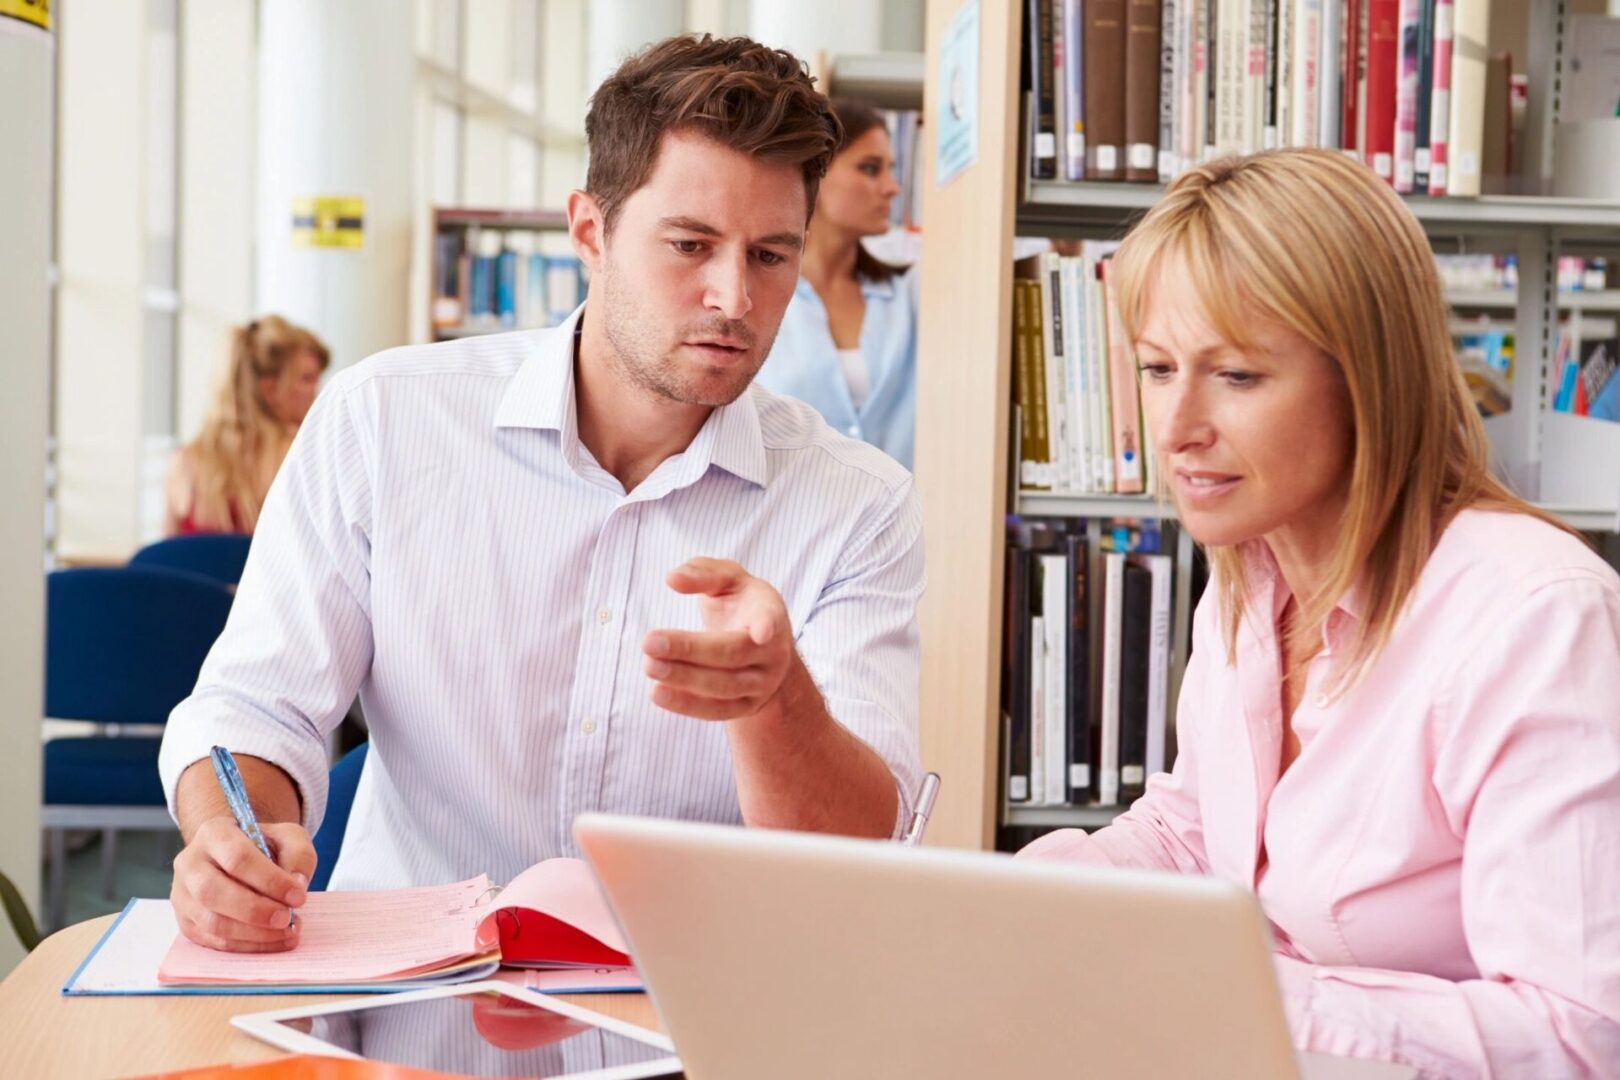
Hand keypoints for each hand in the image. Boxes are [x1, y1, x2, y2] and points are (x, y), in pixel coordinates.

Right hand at [171, 817, 314, 951]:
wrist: (238, 858)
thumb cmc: (264, 846)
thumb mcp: (288, 837)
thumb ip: (299, 854)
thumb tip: (298, 883)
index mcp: (213, 834)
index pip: (237, 857)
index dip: (269, 880)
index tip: (298, 896)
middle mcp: (190, 863)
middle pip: (214, 892)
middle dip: (256, 910)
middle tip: (288, 918)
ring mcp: (182, 895)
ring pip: (212, 922)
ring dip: (253, 933)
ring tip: (287, 932)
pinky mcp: (186, 922)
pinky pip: (213, 941)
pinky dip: (247, 945)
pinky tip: (273, 941)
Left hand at [643, 558, 794, 720]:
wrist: (765, 647)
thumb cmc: (741, 603)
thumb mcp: (728, 579)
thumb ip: (703, 573)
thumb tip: (673, 579)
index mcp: (769, 612)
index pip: (769, 618)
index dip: (766, 625)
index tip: (762, 631)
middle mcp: (772, 651)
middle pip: (733, 653)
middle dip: (690, 650)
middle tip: (649, 642)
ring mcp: (762, 683)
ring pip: (724, 687)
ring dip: (683, 678)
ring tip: (649, 666)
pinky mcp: (747, 706)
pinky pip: (717, 711)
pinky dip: (686, 704)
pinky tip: (657, 693)